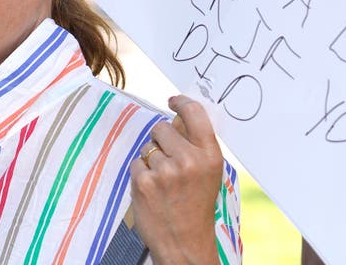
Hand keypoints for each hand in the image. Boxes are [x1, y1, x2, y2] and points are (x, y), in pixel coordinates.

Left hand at [130, 95, 225, 263]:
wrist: (184, 244)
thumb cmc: (196, 206)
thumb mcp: (208, 174)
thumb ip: (196, 145)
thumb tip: (178, 115)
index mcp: (209, 156)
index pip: (195, 114)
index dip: (182, 102)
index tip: (174, 101)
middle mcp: (188, 160)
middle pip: (162, 127)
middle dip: (162, 140)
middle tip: (169, 161)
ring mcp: (164, 171)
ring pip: (148, 146)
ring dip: (152, 159)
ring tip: (164, 181)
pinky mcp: (143, 181)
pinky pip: (136, 162)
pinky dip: (141, 173)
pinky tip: (153, 190)